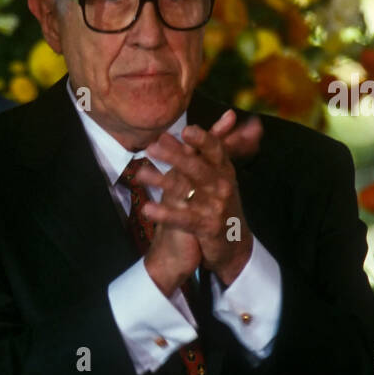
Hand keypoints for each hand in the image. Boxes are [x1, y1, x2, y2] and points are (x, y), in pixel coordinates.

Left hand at [137, 109, 254, 286]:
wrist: (234, 243)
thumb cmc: (219, 202)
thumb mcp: (215, 175)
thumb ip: (197, 151)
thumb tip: (175, 130)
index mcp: (223, 170)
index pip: (215, 150)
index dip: (202, 139)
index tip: (185, 130)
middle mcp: (222, 186)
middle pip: (199, 168)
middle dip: (176, 156)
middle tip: (152, 146)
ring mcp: (216, 207)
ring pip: (188, 191)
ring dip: (162, 181)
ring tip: (140, 174)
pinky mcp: (207, 227)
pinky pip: (184, 219)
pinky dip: (165, 214)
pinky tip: (146, 209)